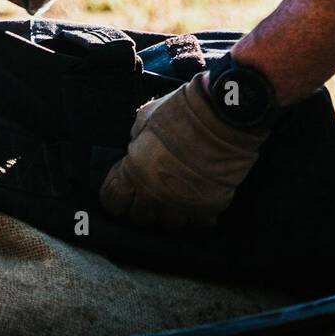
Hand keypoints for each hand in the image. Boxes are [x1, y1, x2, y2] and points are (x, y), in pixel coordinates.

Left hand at [99, 74, 268, 229]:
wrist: (222, 116)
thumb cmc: (182, 110)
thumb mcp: (147, 117)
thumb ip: (137, 138)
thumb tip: (136, 147)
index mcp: (134, 170)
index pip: (112, 200)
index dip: (116, 195)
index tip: (122, 190)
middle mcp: (155, 194)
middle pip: (139, 218)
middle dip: (142, 205)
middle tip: (151, 189)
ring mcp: (182, 205)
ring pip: (169, 225)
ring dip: (170, 211)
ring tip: (177, 194)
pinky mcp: (208, 208)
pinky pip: (197, 223)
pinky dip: (197, 213)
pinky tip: (198, 197)